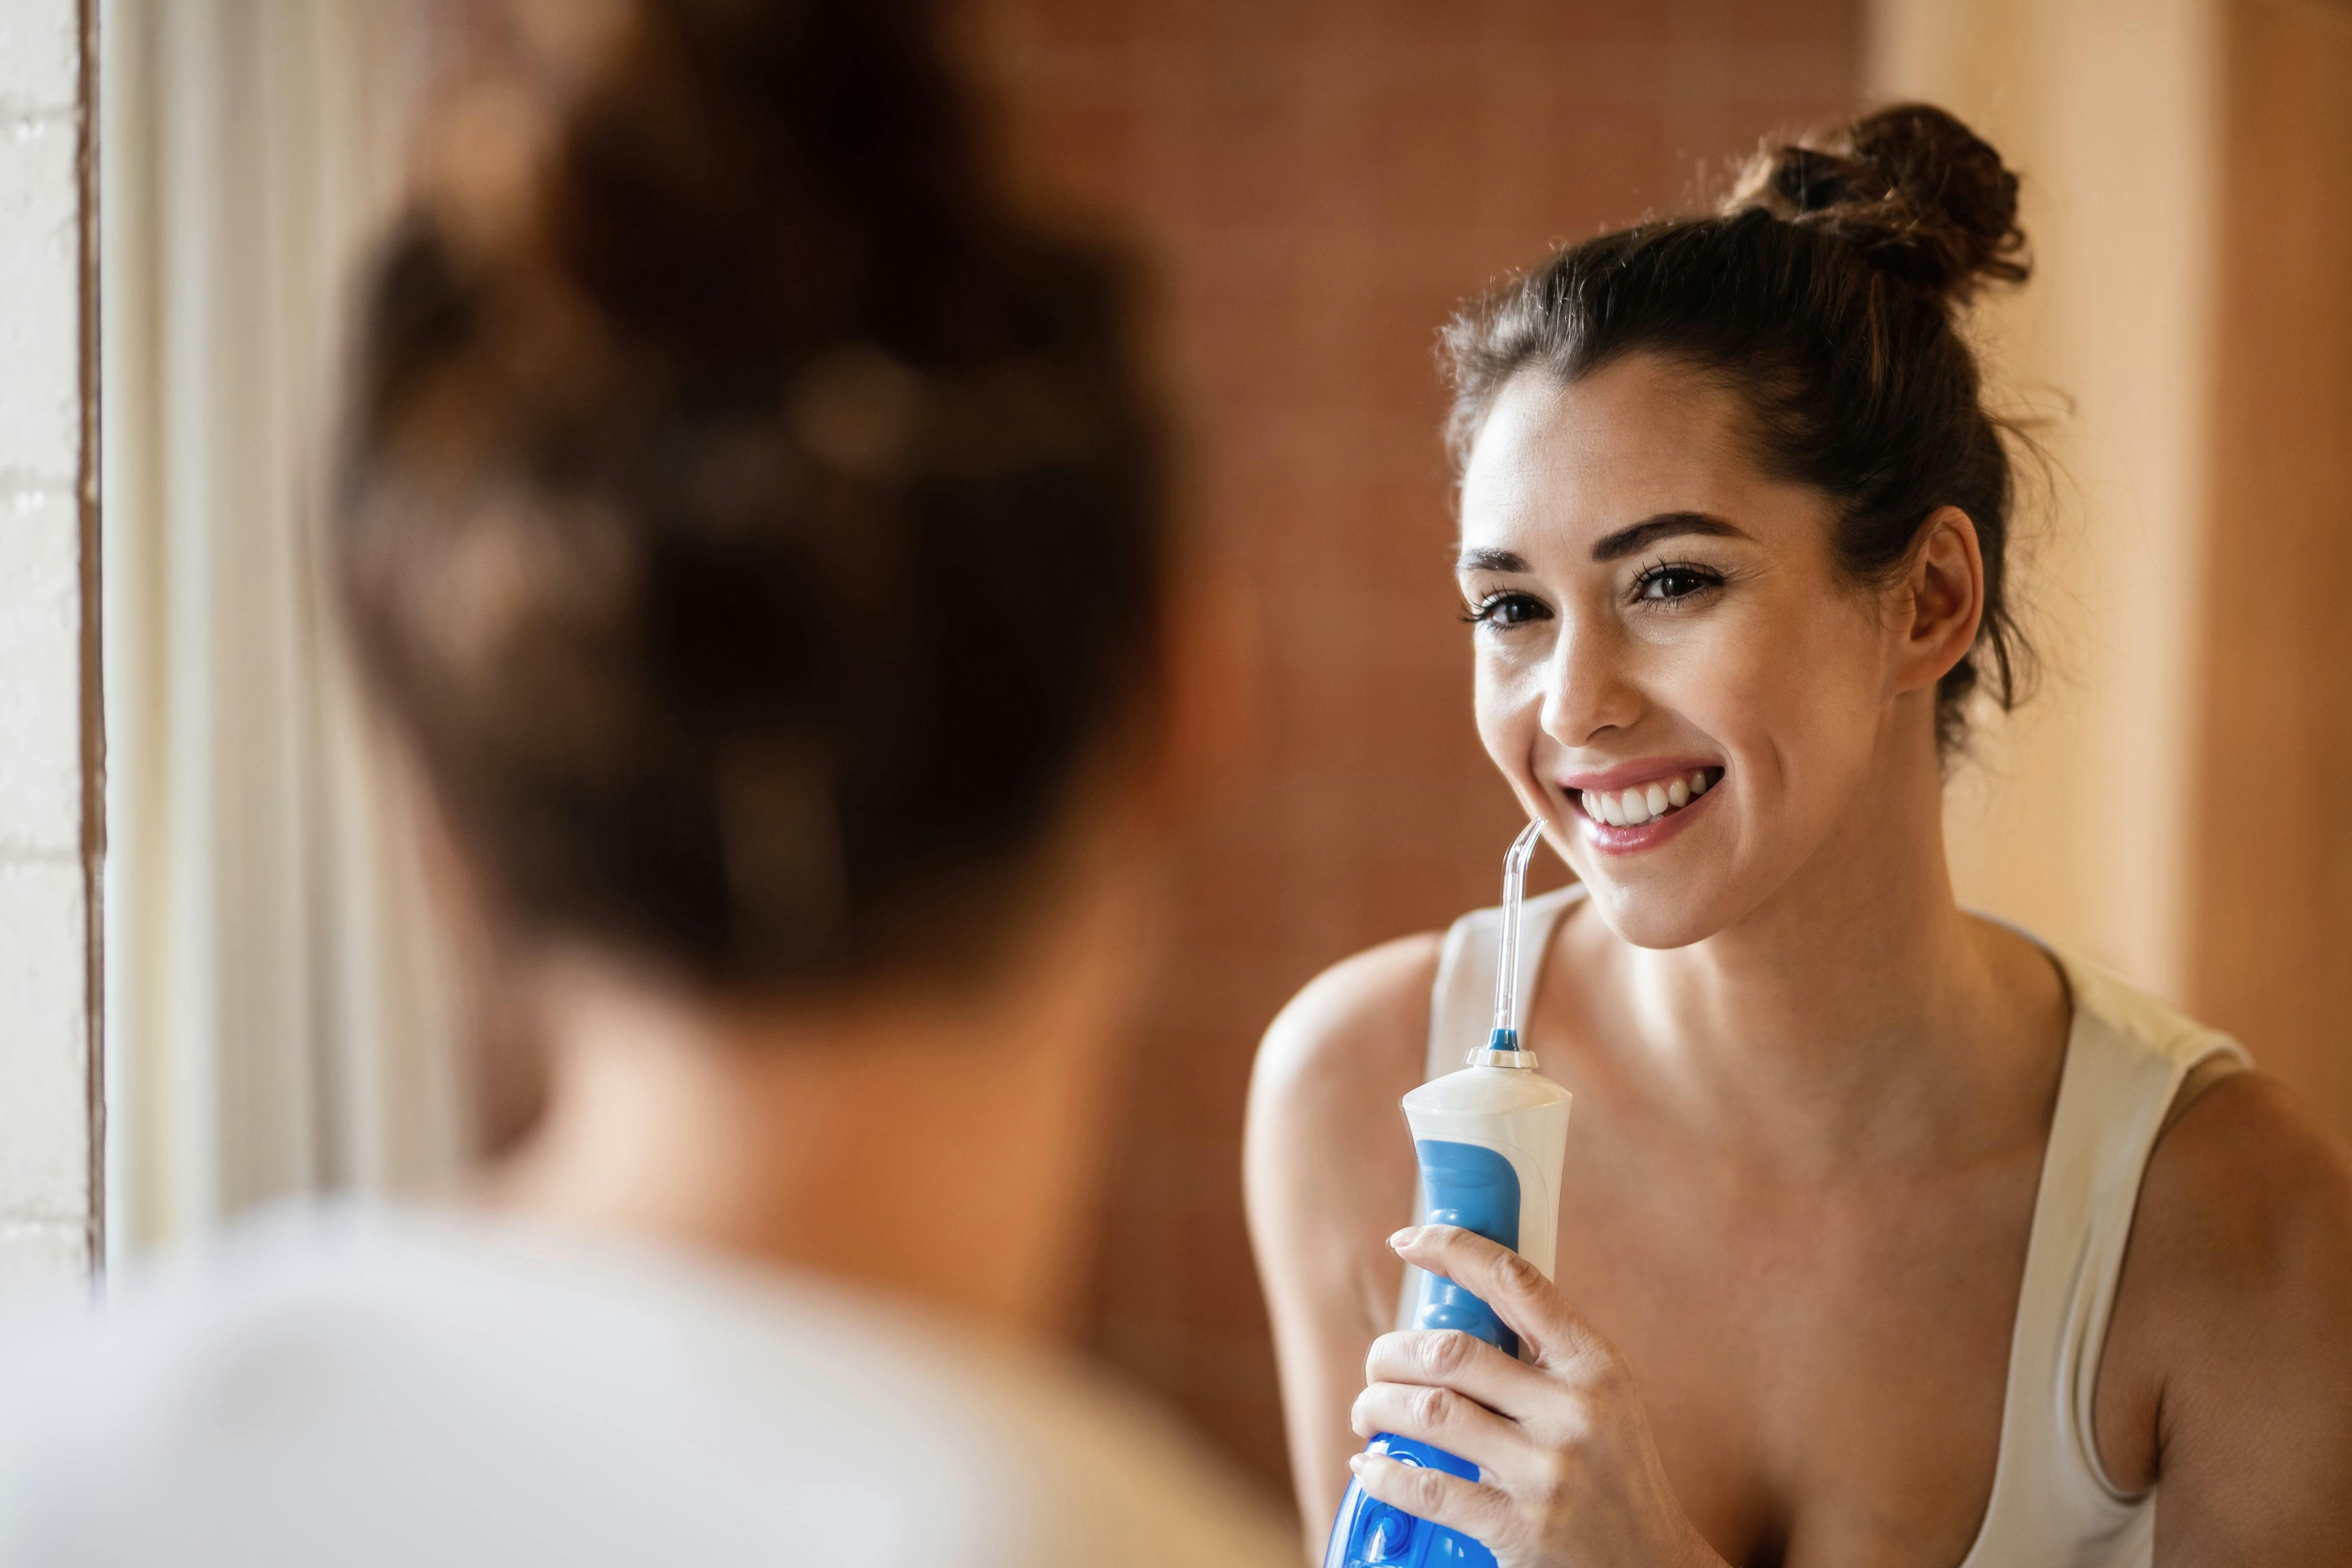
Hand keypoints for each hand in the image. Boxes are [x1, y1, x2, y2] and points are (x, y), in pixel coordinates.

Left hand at [1348, 1225, 1723, 1567]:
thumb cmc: (1613, 1475)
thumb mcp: (1604, 1400)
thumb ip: (1545, 1356)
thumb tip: (1459, 1307)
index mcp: (1596, 1366)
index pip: (1516, 1281)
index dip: (1452, 1250)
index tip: (1406, 1240)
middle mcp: (1574, 1412)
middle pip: (1451, 1352)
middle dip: (1391, 1353)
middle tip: (1377, 1368)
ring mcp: (1546, 1473)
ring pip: (1430, 1412)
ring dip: (1377, 1406)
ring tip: (1367, 1413)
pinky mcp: (1519, 1530)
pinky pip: (1428, 1487)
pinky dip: (1385, 1471)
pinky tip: (1370, 1465)